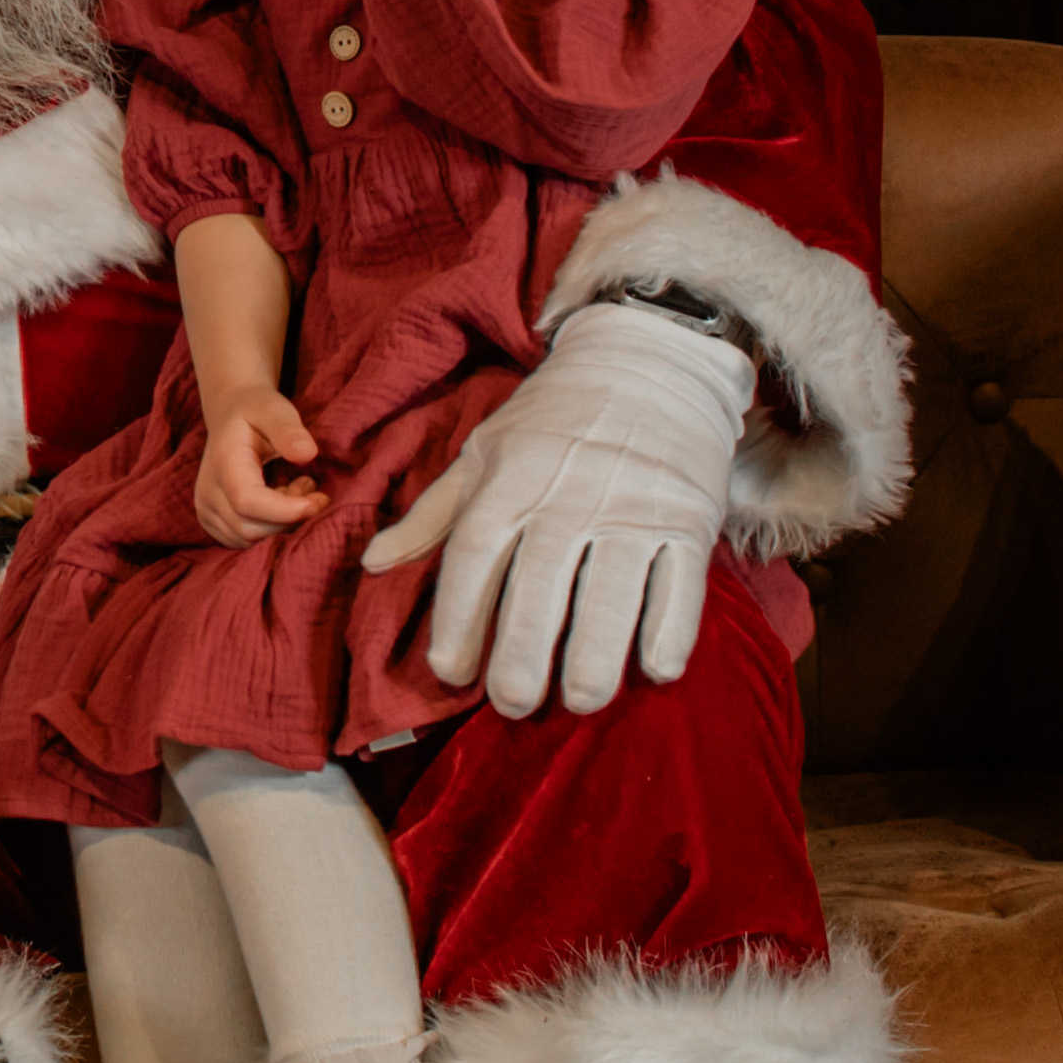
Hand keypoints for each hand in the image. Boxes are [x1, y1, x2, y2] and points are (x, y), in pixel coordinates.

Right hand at [193, 382, 323, 545]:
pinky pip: (245, 540)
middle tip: (310, 485)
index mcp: (223, 463)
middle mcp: (207, 492)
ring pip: (250, 538)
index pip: (247, 501)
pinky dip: (269, 528)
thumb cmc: (255, 410)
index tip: (319, 500)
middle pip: (251, 528)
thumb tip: (308, 454)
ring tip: (294, 487)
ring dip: (281, 522)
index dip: (286, 510)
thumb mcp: (274, 409)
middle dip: (290, 517)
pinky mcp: (212, 521)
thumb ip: (288, 430)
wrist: (229, 414)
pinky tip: (279, 500)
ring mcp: (206, 510)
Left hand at [355, 296, 753, 717]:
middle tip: (512, 703)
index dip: (458, 619)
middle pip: (538, 590)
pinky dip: (669, 634)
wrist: (651, 360)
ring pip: (610, 598)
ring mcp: (634, 509)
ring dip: (593, 660)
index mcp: (510, 481)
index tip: (451, 672)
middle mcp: (569, 497)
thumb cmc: (554, 416)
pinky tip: (652, 670)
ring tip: (578, 700)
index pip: (475, 557)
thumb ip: (431, 514)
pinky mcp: (689, 518)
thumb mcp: (484, 450)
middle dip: (521, 657)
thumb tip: (372, 564)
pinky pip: (680, 589)